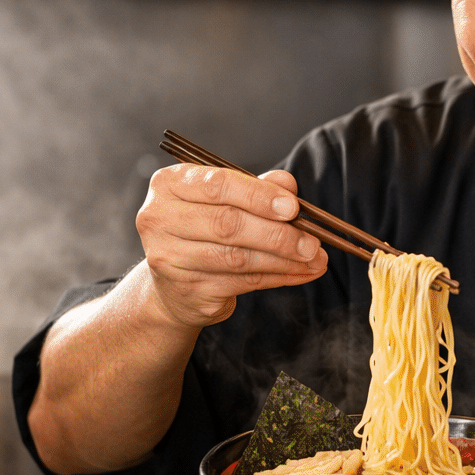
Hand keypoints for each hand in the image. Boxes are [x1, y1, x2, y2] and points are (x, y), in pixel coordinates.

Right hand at [135, 165, 327, 328]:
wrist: (173, 285)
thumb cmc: (204, 230)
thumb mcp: (226, 200)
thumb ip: (256, 188)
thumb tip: (288, 184)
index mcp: (168, 184)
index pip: (217, 184)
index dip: (259, 196)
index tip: (293, 207)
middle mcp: (159, 218)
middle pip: (228, 224)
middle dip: (278, 234)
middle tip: (312, 241)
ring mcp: (169, 258)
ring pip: (238, 258)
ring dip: (284, 260)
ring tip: (315, 259)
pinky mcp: (187, 290)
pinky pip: (242, 283)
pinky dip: (278, 277)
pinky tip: (301, 273)